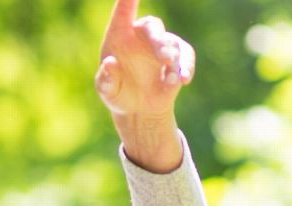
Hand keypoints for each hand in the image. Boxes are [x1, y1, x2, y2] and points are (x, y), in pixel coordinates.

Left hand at [94, 0, 195, 117]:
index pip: (123, 12)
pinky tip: (184, 80)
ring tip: (172, 79)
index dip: (128, 0)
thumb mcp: (107, 90)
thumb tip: (109, 63)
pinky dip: (186, 67)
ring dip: (173, 59)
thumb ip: (105, 79)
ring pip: (172, 43)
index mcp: (119, 34)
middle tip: (165, 58)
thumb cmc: (117, 93)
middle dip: (159, 41)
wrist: (138, 109)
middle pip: (153, 27)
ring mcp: (161, 43)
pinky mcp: (178, 56)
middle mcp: (141, 34)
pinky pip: (185, 56)